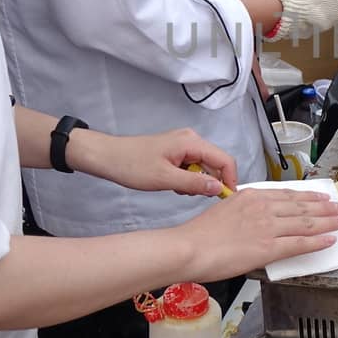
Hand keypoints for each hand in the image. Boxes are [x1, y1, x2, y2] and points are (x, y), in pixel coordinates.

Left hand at [79, 128, 237, 196]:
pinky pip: (193, 167)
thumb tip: (217, 188)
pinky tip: (173, 184)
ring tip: (177, 188)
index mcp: (190, 142)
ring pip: (204, 167)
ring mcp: (183, 145)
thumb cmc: (130, 163)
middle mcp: (190, 140)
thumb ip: (194, 184)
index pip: (224, 160)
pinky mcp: (176, 152)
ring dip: (197, 182)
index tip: (226, 197)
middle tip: (195, 196)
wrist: (108, 157)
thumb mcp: (165, 179)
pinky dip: (188, 179)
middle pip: (216, 163)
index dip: (229, 180)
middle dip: (210, 182)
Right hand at [178, 188, 337, 281]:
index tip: (322, 198)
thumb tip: (255, 216)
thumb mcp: (225, 209)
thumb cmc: (199, 234)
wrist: (189, 248)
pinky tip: (330, 239)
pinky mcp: (268, 247)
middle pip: (302, 207)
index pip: (288, 194)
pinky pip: (300, 243)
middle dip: (325, 207)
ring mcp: (268, 227)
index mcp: (252, 196)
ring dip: (328, 222)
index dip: (309, 197)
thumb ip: (244, 210)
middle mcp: (263, 208)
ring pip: (307, 223)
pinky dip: (318, 241)